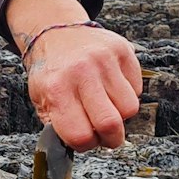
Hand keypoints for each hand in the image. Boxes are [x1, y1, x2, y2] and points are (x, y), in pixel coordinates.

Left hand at [22, 23, 142, 152]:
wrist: (57, 33)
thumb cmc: (51, 72)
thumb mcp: (40, 100)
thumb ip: (58, 125)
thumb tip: (80, 145)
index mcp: (57, 89)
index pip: (80, 135)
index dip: (86, 145)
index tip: (86, 140)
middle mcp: (82, 73)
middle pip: (111, 124)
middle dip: (111, 139)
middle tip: (106, 136)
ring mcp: (105, 60)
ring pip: (130, 108)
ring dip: (121, 115)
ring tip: (106, 106)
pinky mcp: (123, 51)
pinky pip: (137, 88)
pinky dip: (128, 94)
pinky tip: (111, 88)